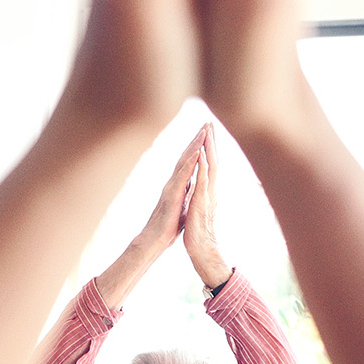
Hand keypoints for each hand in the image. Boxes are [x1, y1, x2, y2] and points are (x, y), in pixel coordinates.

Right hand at [135, 125, 207, 252]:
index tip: (207, 134)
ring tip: (204, 132)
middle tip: (207, 124)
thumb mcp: (181, 205)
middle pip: (186, 156)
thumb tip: (191, 187)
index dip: (197, 147)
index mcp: (178, 185)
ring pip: (184, 162)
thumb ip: (185, 193)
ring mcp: (172, 187)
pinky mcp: (172, 195)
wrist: (156, 239)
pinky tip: (197, 153)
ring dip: (194, 146)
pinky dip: (190, 163)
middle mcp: (174, 182)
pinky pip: (183, 176)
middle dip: (196, 139)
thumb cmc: (168, 225)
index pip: (189, 162)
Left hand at [183, 123, 229, 288]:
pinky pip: (202, 181)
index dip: (209, 147)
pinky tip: (199, 154)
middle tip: (210, 122)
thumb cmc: (199, 230)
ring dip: (208, 149)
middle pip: (213, 161)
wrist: (201, 249)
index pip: (210, 164)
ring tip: (206, 132)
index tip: (208, 131)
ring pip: (210, 167)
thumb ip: (202, 195)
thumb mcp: (200, 207)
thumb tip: (202, 187)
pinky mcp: (201, 202)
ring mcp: (207, 195)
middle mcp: (211, 190)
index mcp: (209, 190)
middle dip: (211, 141)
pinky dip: (201, 166)